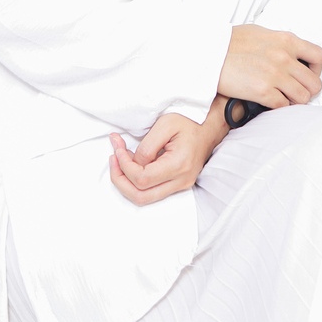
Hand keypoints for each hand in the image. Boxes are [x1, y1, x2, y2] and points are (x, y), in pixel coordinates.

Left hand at [108, 97, 229, 205]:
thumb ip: (147, 146)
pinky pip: (151, 192)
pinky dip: (136, 181)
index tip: (118, 148)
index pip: (142, 179)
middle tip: (113, 159)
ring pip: (144, 198)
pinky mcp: (177, 185)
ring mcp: (180, 186)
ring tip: (119, 160)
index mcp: (178, 165)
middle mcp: (180, 181)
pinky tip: (132, 164)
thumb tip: (133, 162)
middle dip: (120, 180)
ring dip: (126, 182)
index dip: (124, 166)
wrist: (209, 129)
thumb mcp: (165, 124)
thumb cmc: (189, 123)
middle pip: (140, 197)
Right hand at [217, 24, 321, 107]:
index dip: (316, 70)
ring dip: (294, 101)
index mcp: (286, 40)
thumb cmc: (229, 42)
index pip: (319, 56)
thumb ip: (279, 43)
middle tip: (296, 91)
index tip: (308, 74)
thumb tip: (289, 53)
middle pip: (314, 83)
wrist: (208, 53)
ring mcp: (275, 75)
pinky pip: (283, 106)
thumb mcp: (260, 32)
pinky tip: (270, 102)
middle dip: (307, 90)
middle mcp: (284, 57)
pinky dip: (279, 107)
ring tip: (282, 98)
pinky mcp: (263, 92)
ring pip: (302, 97)